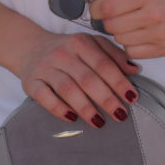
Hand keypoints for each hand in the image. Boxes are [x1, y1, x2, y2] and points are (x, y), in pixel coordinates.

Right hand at [19, 31, 139, 127]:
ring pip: (67, 89)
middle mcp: (62, 53)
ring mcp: (45, 67)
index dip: (119, 81)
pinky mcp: (31, 82)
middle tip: (120, 114)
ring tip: (100, 122)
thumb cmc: (69, 50)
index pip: (103, 64)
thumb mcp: (91, 44)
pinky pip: (44, 97)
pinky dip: (58, 108)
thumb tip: (134, 70)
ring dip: (85, 107)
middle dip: (106, 98)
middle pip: (87, 78)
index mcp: (80, 42)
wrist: (31, 47)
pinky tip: (72, 118)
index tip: (132, 97)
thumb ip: (113, 55)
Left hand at [90, 0, 164, 59]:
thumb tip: (95, 3)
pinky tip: (139, 33)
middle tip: (117, 13)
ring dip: (120, 31)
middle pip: (111, 26)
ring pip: (120, 40)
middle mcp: (153, 15)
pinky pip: (132, 52)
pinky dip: (131, 44)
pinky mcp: (164, 49)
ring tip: (132, 22)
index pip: (107, 7)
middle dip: (108, 19)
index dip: (95, 8)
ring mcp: (160, 34)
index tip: (97, 7)